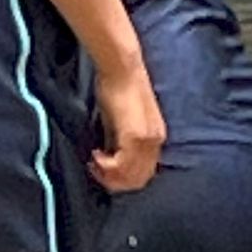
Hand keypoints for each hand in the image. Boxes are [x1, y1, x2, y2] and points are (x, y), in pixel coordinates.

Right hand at [91, 59, 165, 194]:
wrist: (122, 70)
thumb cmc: (118, 90)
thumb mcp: (122, 121)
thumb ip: (120, 142)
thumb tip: (110, 160)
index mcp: (157, 138)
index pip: (143, 173)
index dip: (122, 178)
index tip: (103, 170)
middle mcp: (156, 141)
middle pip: (138, 179)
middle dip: (114, 181)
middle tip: (95, 170)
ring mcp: (147, 140)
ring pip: (129, 176)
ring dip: (108, 175)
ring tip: (94, 163)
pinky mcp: (135, 136)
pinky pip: (121, 165)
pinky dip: (105, 166)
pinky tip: (95, 154)